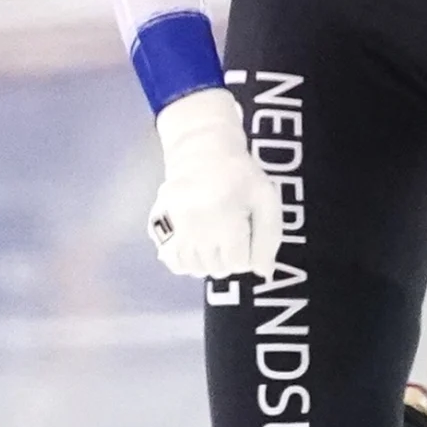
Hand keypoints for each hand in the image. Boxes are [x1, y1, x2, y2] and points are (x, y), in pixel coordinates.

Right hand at [148, 86, 285, 280]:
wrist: (201, 153)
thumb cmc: (240, 176)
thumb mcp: (266, 200)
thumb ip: (269, 237)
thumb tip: (263, 273)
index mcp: (224, 218)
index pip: (239, 263)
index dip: (248, 252)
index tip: (247, 232)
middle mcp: (194, 227)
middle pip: (217, 269)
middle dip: (230, 257)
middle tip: (232, 231)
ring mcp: (171, 229)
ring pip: (195, 269)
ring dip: (209, 261)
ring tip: (215, 237)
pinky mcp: (157, 228)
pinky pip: (173, 262)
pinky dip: (187, 260)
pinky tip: (197, 243)